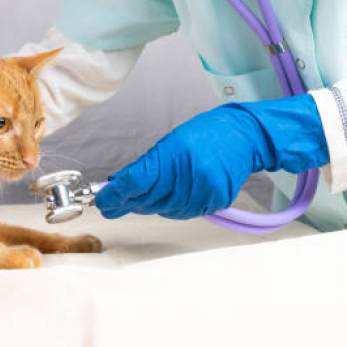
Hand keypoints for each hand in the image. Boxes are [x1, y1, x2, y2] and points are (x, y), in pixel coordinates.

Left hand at [94, 95, 329, 219]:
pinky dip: (172, 208)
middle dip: (129, 202)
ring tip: (143, 197)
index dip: (117, 194)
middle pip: (150, 199)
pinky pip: (185, 212)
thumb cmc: (204, 134)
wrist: (243, 136)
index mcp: (176, 154)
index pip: (138, 181)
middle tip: (113, 203)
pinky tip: (169, 198)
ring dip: (150, 205)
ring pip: (166, 210)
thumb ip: (145, 166)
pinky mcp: (216, 201)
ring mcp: (205, 190)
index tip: (103, 201)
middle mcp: (191, 174)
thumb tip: (119, 184)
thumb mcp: (170, 142)